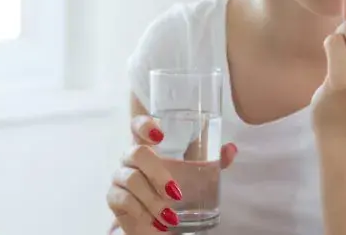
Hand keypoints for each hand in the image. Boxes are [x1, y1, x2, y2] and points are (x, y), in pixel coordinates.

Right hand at [106, 115, 237, 233]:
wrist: (157, 220)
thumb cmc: (173, 189)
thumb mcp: (197, 174)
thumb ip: (214, 161)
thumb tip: (231, 149)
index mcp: (149, 146)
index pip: (137, 125)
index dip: (143, 125)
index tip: (160, 135)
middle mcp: (131, 158)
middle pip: (136, 152)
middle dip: (157, 172)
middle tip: (176, 191)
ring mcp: (120, 176)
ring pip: (131, 179)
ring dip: (153, 199)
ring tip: (170, 215)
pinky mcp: (114, 197)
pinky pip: (123, 199)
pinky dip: (141, 211)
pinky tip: (155, 220)